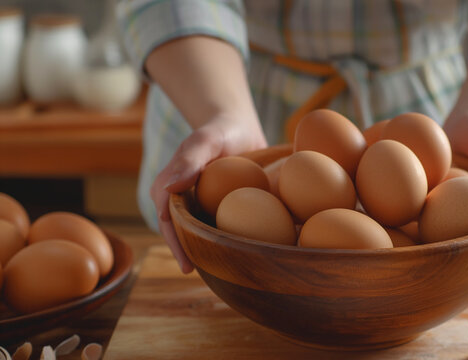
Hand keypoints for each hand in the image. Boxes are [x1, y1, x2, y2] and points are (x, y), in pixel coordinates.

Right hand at [151, 113, 267, 272]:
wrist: (239, 129)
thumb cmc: (219, 131)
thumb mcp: (205, 140)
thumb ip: (189, 159)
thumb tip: (169, 189)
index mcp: (169, 187)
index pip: (167, 220)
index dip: (175, 243)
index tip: (187, 264)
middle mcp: (181, 200)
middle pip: (181, 233)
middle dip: (189, 255)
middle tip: (207, 277)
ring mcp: (199, 205)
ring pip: (199, 234)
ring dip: (208, 252)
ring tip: (224, 274)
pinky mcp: (219, 207)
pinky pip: (220, 227)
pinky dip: (227, 240)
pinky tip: (244, 255)